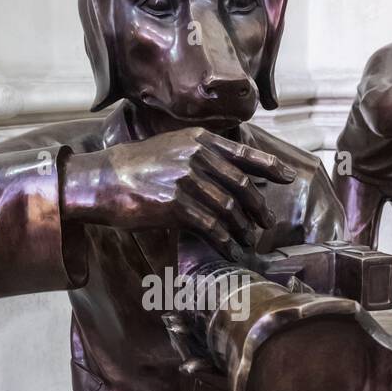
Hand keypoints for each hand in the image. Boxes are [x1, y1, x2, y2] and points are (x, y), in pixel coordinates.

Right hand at [62, 127, 295, 254]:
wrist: (103, 180)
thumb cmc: (138, 167)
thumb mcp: (173, 148)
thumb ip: (203, 155)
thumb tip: (234, 173)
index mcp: (200, 140)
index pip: (244, 154)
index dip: (270, 166)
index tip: (288, 177)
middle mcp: (197, 156)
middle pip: (242, 186)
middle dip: (259, 208)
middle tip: (267, 224)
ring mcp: (187, 180)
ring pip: (229, 209)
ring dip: (243, 229)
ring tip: (248, 241)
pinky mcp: (175, 205)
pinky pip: (210, 226)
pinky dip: (224, 241)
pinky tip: (229, 250)